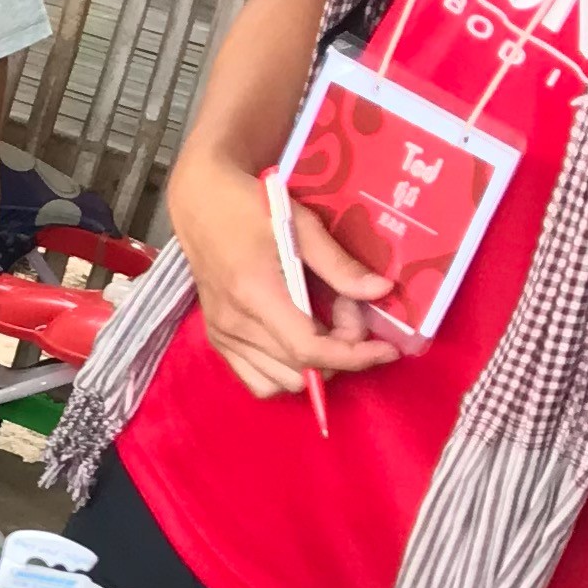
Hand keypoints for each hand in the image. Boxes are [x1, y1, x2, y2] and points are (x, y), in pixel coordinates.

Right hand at [170, 148, 405, 401]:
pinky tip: (299, 342)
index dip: (354, 356)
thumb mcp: (302, 225)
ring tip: (324, 324)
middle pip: (301, 370)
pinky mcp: (218, 340)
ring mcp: (223, 336)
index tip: (386, 350)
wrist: (201, 204)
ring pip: (282, 383)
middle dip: (339, 349)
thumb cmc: (251, 206)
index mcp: (256, 294)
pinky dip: (286, 373)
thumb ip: (340, 265)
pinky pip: (258, 381)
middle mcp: (235, 324)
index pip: (309, 349)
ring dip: (315, 364)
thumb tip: (381, 291)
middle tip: (346, 308)